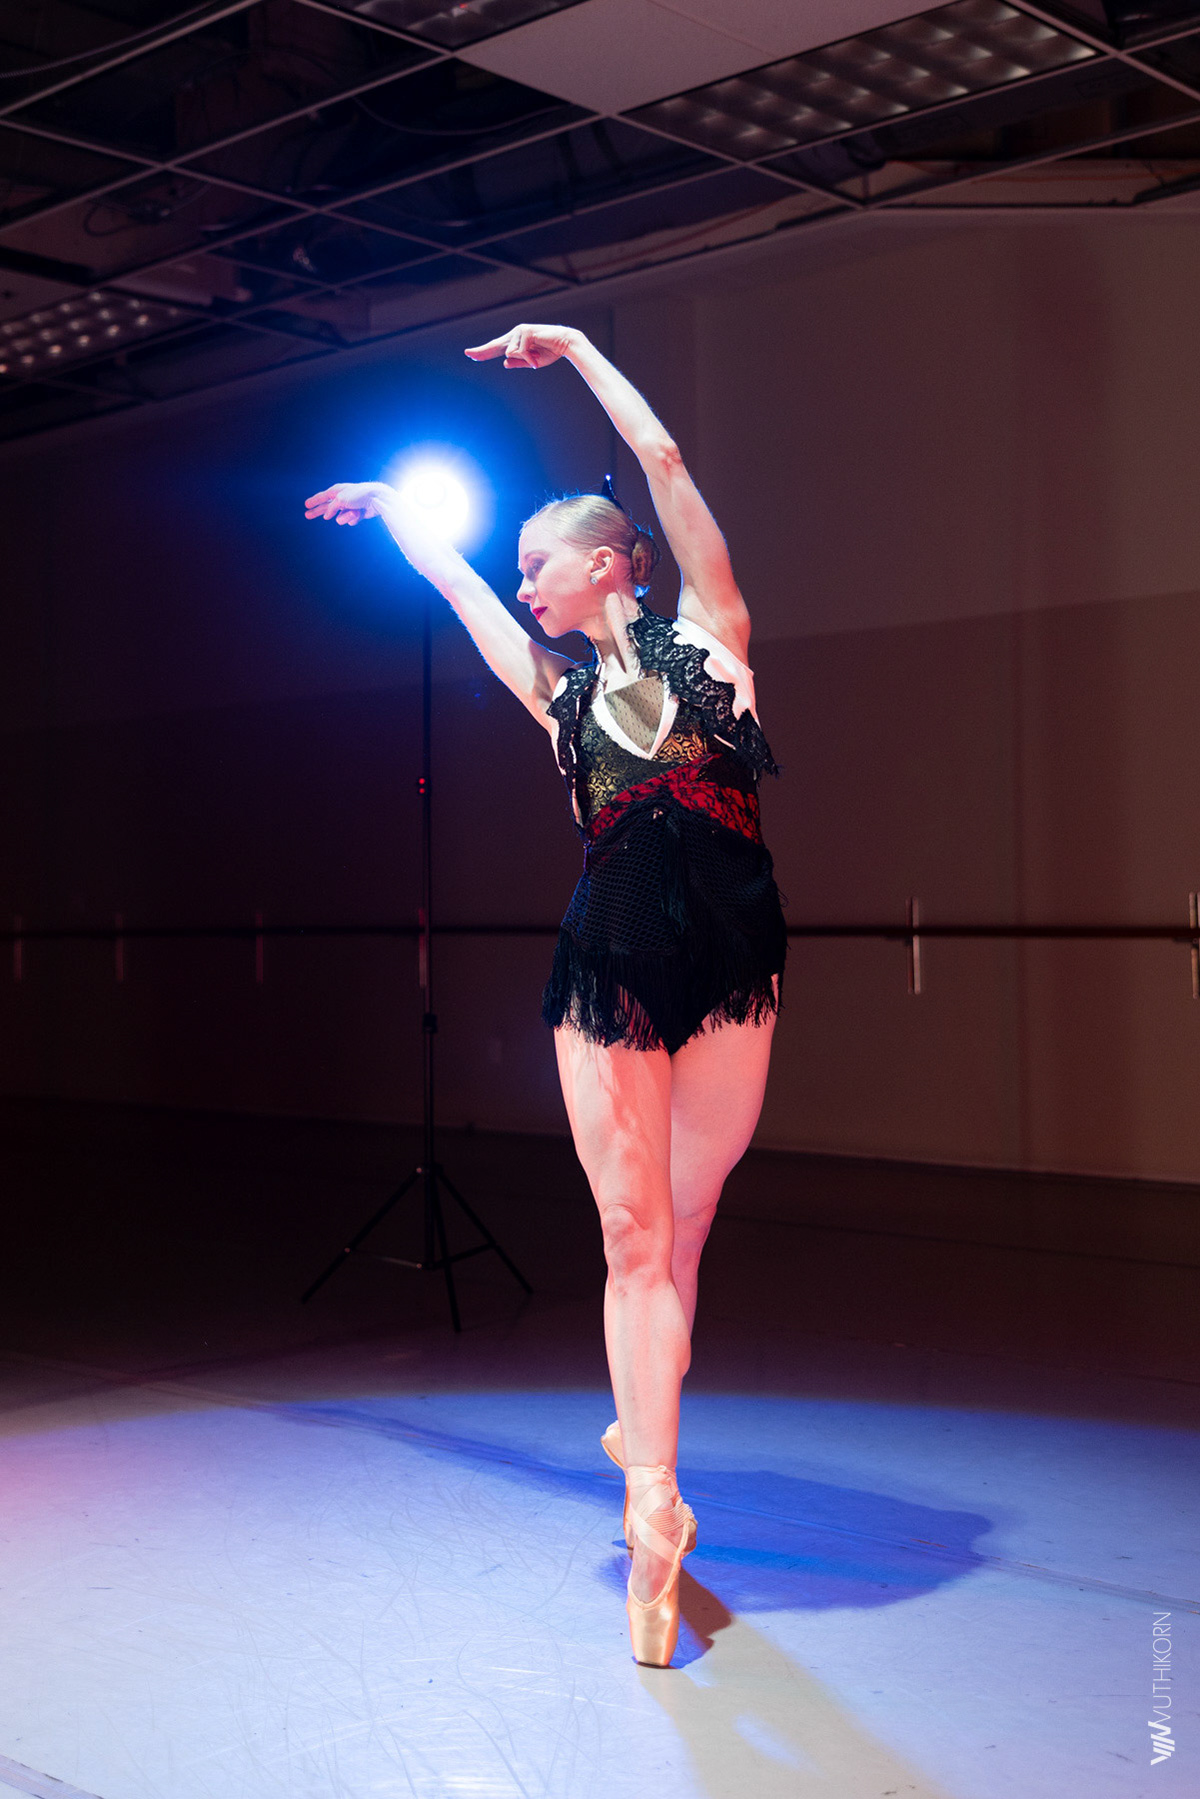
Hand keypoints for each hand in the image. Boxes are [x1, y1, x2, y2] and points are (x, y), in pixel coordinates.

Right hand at [304, 481, 389, 524]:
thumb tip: (326, 517)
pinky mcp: (356, 514)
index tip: (306, 505)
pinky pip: (350, 521)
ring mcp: (348, 507)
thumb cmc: (358, 495)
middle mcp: (341, 498)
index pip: (321, 497)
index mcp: (336, 491)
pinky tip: (360, 513)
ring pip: (340, 518)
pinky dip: (354, 518)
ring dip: (347, 516)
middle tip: (307, 515)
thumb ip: (331, 508)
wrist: (376, 499)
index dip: (313, 502)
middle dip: (317, 511)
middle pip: (325, 507)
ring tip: (355, 511)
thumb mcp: (340, 500)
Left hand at [464, 323, 579, 369]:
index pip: (497, 348)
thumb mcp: (532, 362)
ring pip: (510, 353)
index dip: (484, 352)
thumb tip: (504, 362)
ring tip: (537, 360)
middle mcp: (515, 334)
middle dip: (482, 351)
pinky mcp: (526, 332)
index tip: (471, 355)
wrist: (566, 344)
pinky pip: (520, 352)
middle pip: (495, 345)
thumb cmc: (551, 351)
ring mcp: (520, 331)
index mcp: (516, 341)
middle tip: (467, 354)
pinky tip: (537, 359)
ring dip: (525, 361)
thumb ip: (518, 362)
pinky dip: (529, 359)